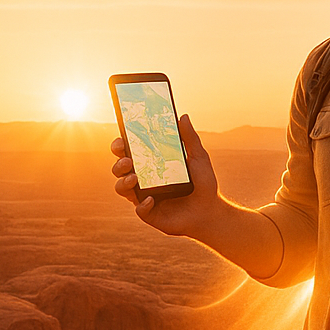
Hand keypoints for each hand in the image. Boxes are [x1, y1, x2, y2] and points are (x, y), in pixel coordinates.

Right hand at [110, 114, 223, 236]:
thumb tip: (183, 116)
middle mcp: (143, 179)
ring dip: (123, 182)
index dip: (119, 145)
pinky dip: (142, 204)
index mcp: (150, 162)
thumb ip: (190, 138)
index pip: (128, 151)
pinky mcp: (149, 213)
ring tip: (134, 178)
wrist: (210, 211)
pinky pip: (139, 209)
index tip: (121, 139)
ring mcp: (144, 196)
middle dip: (118, 163)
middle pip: (119, 168)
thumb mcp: (198, 158)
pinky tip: (151, 200)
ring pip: (121, 188)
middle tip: (128, 160)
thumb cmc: (203, 183)